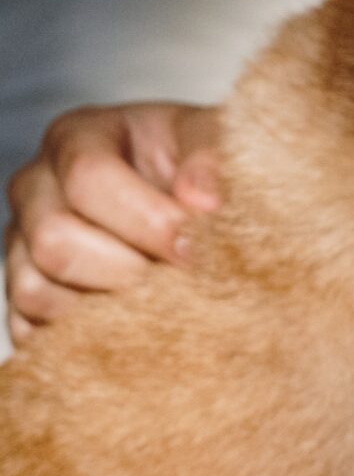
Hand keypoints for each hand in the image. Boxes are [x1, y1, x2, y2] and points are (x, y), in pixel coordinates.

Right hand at [5, 103, 222, 348]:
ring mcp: (20, 241)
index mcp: (77, 137)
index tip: (194, 250)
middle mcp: (36, 185)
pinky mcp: (22, 292)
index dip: (145, 220)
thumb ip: (211, 160)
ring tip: (159, 301)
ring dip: (102, 308)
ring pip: (33, 290)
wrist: (187, 202)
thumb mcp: (211, 141)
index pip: (88, 176)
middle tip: (179, 282)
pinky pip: (28, 330)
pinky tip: (130, 326)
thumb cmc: (195, 165)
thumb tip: (204, 205)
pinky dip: (79, 338)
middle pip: (53, 239)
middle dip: (125, 270)